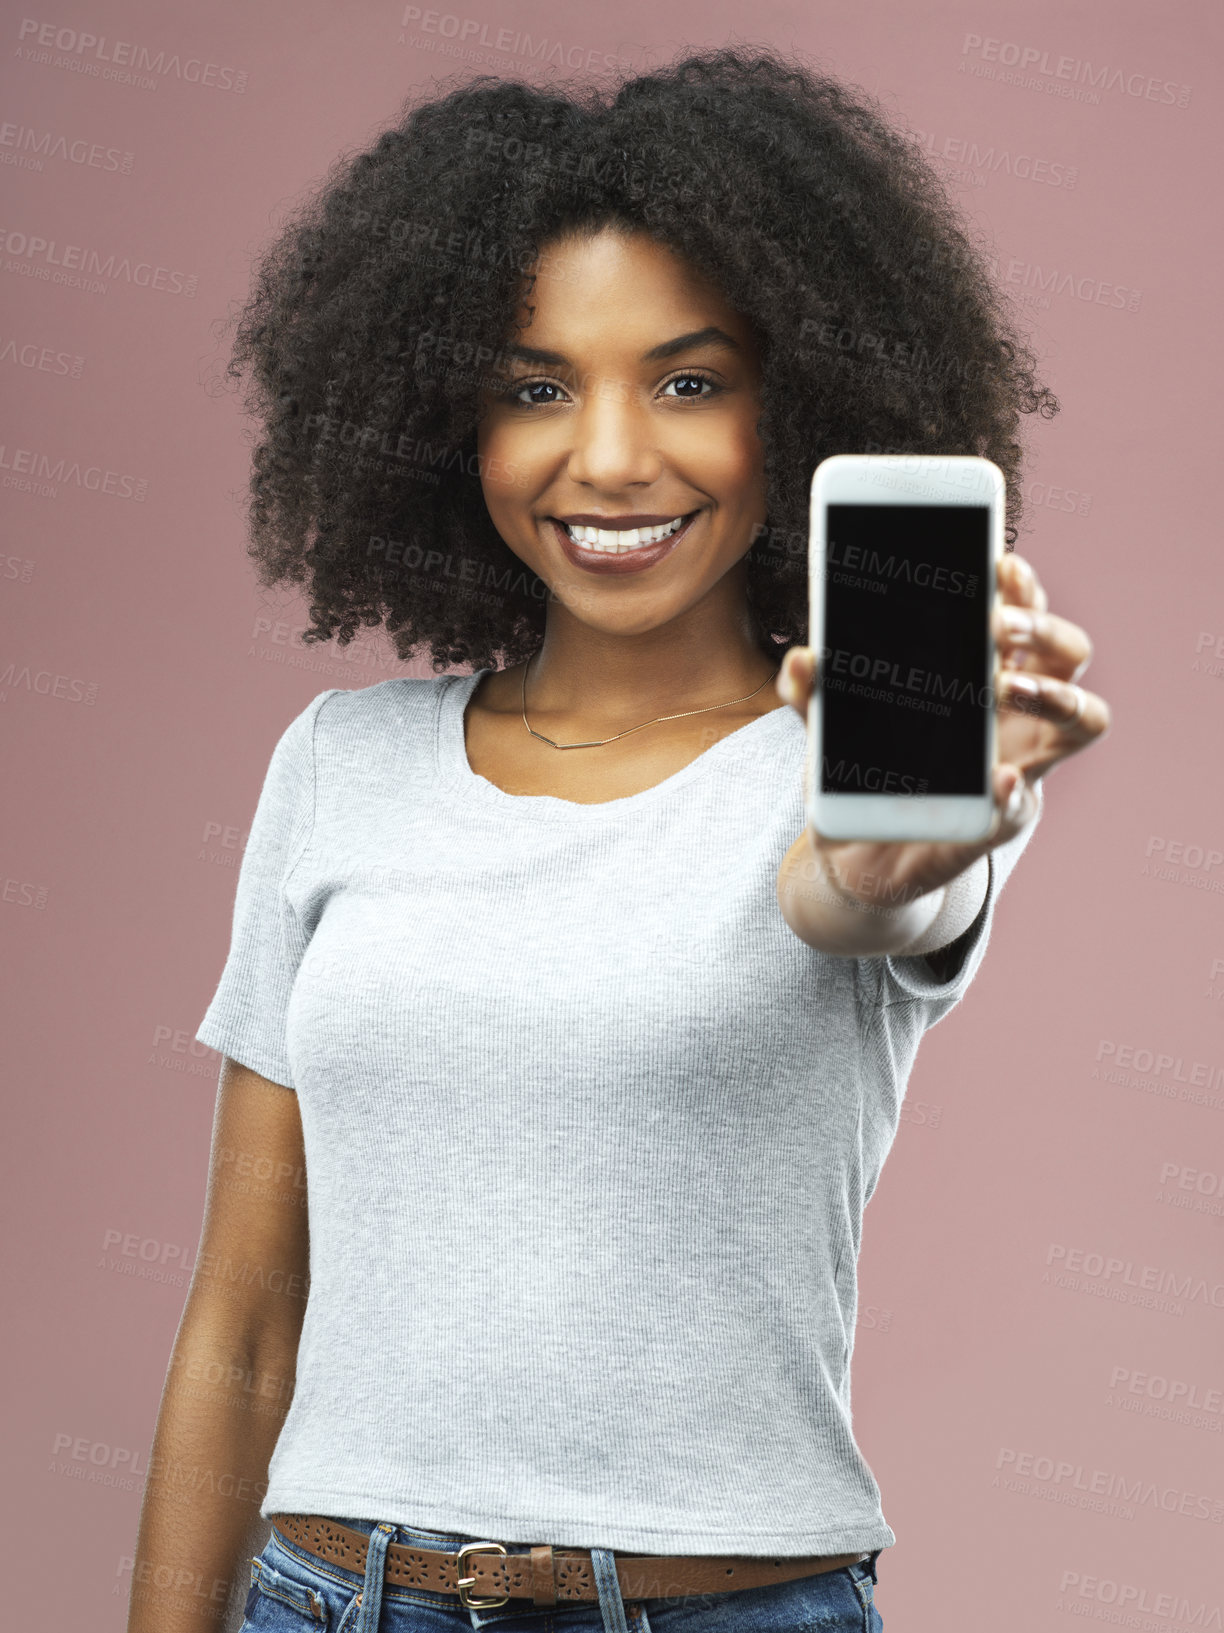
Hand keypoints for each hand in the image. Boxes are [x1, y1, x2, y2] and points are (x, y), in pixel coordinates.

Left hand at [776, 549, 1110, 912]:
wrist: (852, 852)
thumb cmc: (858, 771)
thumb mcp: (825, 723)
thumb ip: (810, 690)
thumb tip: (801, 659)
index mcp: (982, 674)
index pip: (1023, 614)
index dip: (1024, 586)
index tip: (1001, 563)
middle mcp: (1015, 713)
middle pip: (1067, 653)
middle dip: (1043, 628)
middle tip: (997, 624)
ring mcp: (1017, 764)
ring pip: (1084, 718)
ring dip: (1058, 695)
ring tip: (1010, 686)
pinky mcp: (995, 821)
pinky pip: (1021, 805)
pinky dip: (1014, 793)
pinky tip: (999, 780)